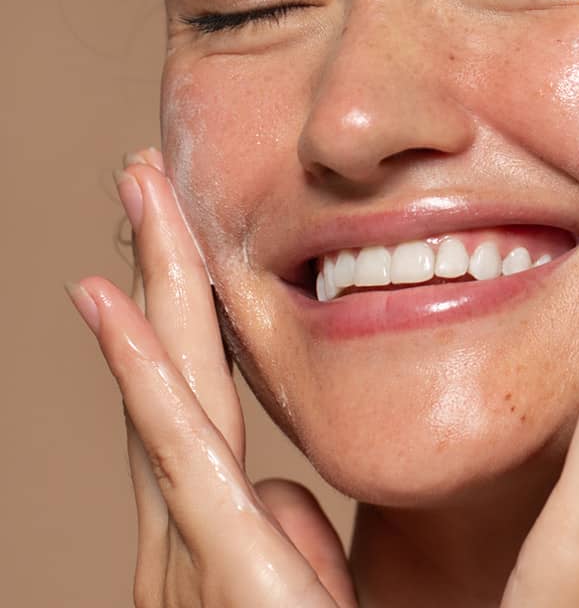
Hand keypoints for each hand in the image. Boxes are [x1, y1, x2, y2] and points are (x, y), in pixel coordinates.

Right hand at [68, 150, 356, 607]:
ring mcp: (189, 549)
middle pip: (179, 371)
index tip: (182, 242)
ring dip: (152, 279)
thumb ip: (289, 542)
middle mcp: (190, 530)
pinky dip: (137, 372)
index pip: (205, 397)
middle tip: (147, 178)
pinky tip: (103, 297)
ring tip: (139, 186)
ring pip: (169, 386)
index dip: (189, 315)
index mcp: (223, 532)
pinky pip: (175, 452)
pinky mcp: (215, 574)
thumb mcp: (309, 601)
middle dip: (162, 268)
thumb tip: (283, 486)